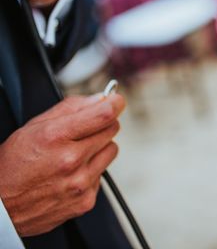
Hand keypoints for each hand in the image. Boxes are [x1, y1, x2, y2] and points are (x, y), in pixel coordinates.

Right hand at [0, 94, 125, 236]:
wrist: (1, 208)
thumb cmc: (12, 166)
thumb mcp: (34, 127)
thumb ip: (70, 108)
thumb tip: (100, 98)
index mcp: (56, 137)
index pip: (104, 114)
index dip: (114, 103)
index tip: (115, 101)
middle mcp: (71, 160)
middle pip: (112, 129)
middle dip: (101, 125)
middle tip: (84, 131)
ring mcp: (80, 183)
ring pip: (111, 150)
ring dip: (98, 148)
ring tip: (75, 155)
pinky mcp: (85, 200)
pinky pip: (102, 175)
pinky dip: (91, 172)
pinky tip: (70, 175)